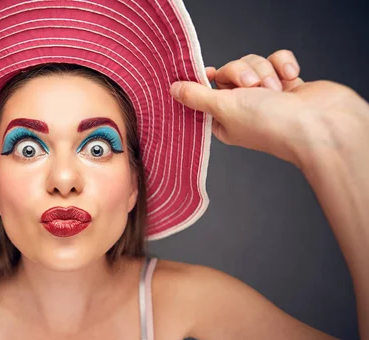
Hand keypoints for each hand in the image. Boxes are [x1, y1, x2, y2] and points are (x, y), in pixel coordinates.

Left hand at [171, 50, 368, 169]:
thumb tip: (174, 89)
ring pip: (254, 62)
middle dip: (242, 73)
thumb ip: (197, 96)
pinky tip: (290, 78)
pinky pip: (277, 59)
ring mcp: (267, 96)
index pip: (206, 91)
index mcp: (224, 120)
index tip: (208, 74)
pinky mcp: (288, 83)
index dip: (207, 80)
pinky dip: (283, 65)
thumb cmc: (270, 125)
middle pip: (230, 70)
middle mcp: (244, 108)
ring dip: (264, 72)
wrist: (319, 125)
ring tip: (275, 91)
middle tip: (253, 88)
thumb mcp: (223, 109)